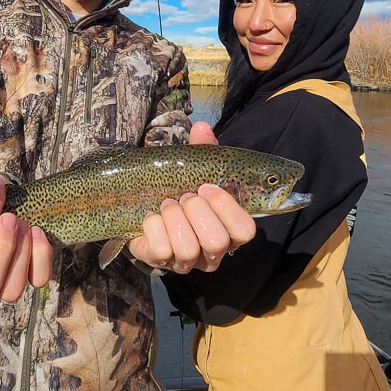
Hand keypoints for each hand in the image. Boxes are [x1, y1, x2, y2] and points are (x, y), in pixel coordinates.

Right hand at [0, 169, 52, 300]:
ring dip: (23, 254)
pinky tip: (37, 233)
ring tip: (25, 225)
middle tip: (11, 218)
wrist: (2, 209)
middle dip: (3, 248)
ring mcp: (2, 281)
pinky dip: (42, 257)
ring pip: (11, 291)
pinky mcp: (27, 278)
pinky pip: (38, 280)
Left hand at [127, 121, 256, 272]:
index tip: (206, 187)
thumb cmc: (180, 189)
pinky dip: (153, 227)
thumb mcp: (195, 170)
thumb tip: (202, 126)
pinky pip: (161, 251)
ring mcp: (188, 262)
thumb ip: (203, 150)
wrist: (146, 206)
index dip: (226, 208)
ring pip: (188, 249)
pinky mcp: (161, 263)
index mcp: (230, 230)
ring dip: (173, 218)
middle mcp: (213, 253)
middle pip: (216, 241)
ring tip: (167, 205)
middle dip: (196, 212)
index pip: (245, 231)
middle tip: (184, 197)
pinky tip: (152, 217)